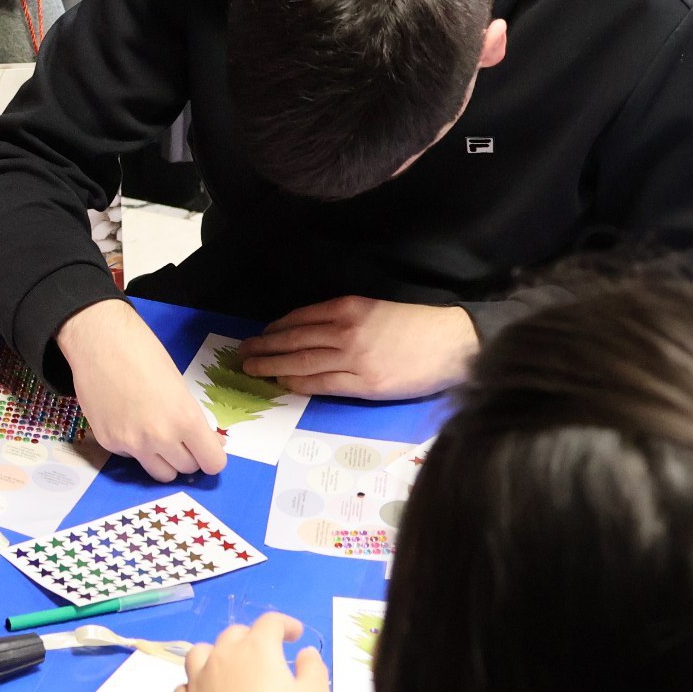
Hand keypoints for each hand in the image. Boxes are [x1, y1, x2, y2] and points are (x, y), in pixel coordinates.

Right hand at [57, 299, 227, 480]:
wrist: (99, 341)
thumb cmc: (144, 353)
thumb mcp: (179, 386)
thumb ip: (192, 420)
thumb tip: (207, 443)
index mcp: (185, 420)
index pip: (213, 463)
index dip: (212, 456)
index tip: (207, 449)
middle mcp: (160, 438)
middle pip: (186, 469)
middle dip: (188, 456)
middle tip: (180, 437)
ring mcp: (132, 445)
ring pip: (160, 474)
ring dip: (164, 460)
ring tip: (156, 435)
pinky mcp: (108, 443)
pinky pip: (132, 458)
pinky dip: (135, 447)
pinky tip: (127, 420)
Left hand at [238, 298, 476, 400]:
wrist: (451, 342)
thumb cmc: (416, 326)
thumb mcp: (375, 310)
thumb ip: (345, 318)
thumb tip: (311, 332)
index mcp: (348, 307)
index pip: (299, 318)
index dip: (275, 329)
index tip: (260, 335)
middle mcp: (345, 330)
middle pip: (293, 339)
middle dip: (263, 347)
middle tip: (241, 354)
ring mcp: (353, 358)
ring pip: (301, 361)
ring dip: (271, 365)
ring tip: (251, 369)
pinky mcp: (364, 384)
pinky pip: (322, 383)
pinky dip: (298, 382)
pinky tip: (282, 383)